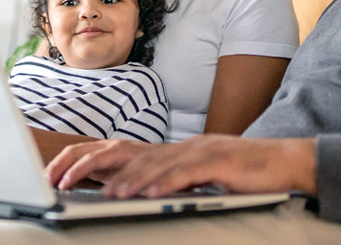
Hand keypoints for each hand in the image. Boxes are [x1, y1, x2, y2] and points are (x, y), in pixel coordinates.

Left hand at [51, 135, 316, 197]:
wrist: (283, 162)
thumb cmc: (240, 173)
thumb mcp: (194, 176)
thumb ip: (163, 179)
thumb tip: (127, 190)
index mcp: (168, 150)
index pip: (117, 151)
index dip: (84, 160)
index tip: (57, 175)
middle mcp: (177, 146)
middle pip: (124, 151)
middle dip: (88, 165)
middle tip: (60, 180)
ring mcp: (197, 151)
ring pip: (151, 164)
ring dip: (122, 179)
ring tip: (101, 193)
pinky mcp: (217, 162)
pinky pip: (184, 174)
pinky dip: (163, 183)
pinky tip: (146, 194)